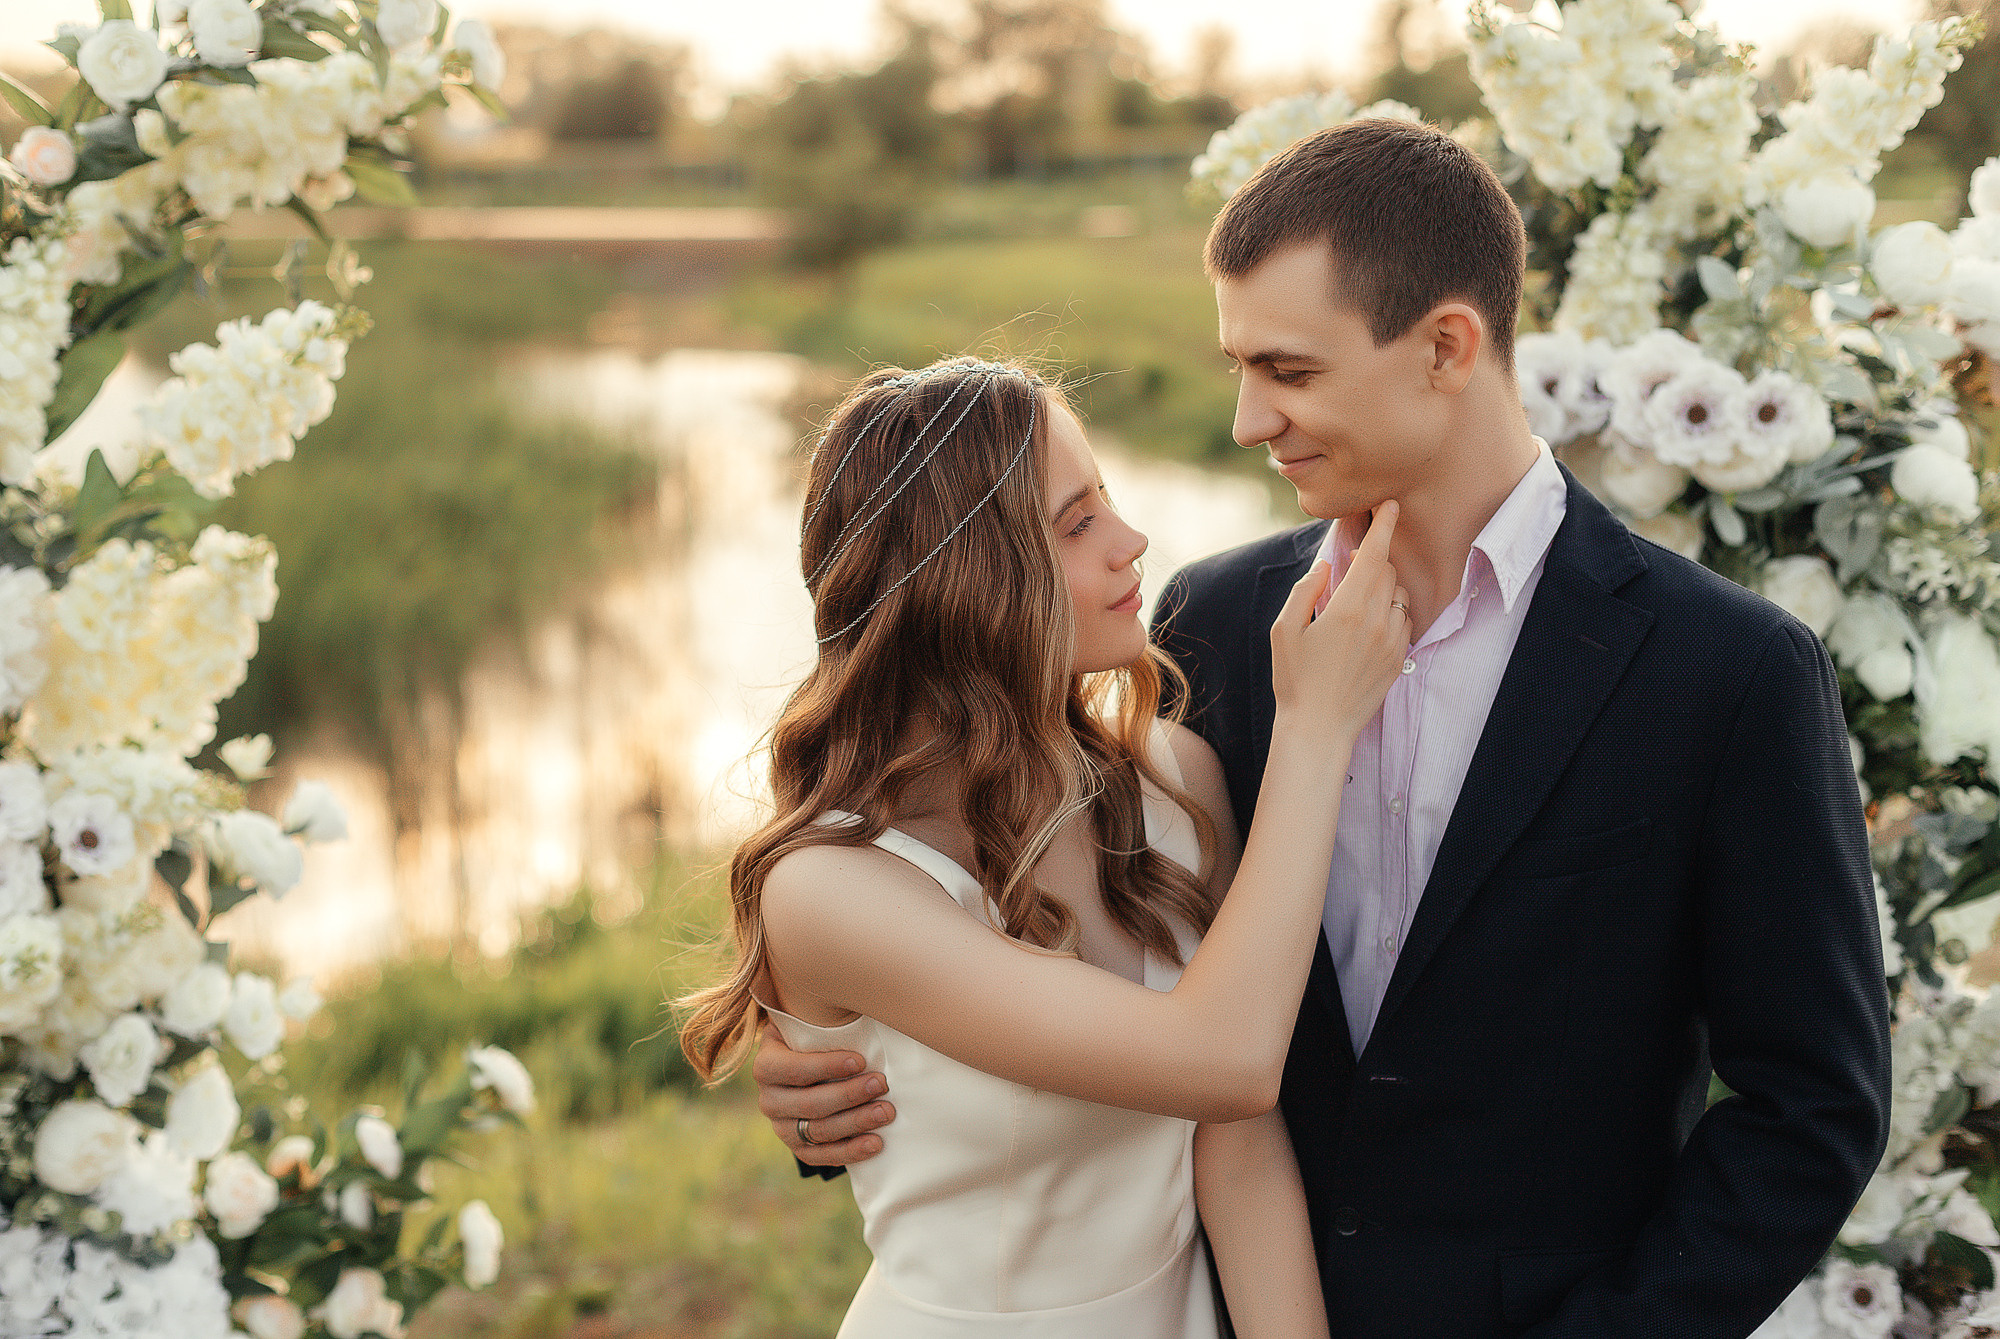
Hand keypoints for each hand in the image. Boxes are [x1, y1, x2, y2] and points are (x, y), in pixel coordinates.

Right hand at [753, 1022, 895, 1166]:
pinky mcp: (799, 1147)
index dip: (825, 1066)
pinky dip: (850, 1151)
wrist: (807, 1067)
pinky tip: (876, 1143)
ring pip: (819, 1131)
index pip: (792, 1069)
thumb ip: (828, 1024)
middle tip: (882, 1084)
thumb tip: (863, 1005)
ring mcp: (782, 1127)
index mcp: (766, 1065)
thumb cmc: (816, 1039)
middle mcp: (769, 1100)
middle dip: (849, 1095)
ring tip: (887, 1112)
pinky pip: (822, 1155)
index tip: (860, 1060)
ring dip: (856, 1122)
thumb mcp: (811, 1025)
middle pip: (809, 1104)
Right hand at [1270, 500, 1409, 741]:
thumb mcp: (1283, 630)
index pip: (1374, 556)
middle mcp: (1377, 622)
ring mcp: (1392, 642)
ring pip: (1399, 595)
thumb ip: (1304, 591)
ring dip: (1384, 586)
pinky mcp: (1399, 659)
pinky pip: (1405, 621)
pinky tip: (1370, 624)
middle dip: (1374, 558)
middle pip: (1387, 571)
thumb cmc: (1294, 680)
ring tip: (1359, 599)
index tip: (1391, 506)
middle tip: (1354, 561)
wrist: (1319, 729)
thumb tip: (1325, 566)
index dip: (1384, 526)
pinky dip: (1392, 612)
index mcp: (1347, 609)